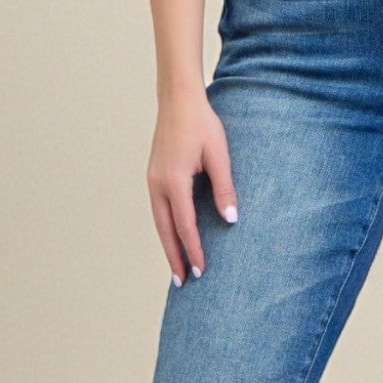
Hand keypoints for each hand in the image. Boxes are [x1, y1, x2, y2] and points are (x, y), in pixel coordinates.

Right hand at [148, 85, 238, 285]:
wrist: (178, 100)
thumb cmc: (201, 125)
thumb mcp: (219, 156)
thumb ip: (224, 189)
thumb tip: (230, 220)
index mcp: (174, 182)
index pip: (185, 226)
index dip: (194, 251)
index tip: (202, 271)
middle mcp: (158, 185)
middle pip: (166, 231)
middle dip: (175, 258)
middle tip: (183, 283)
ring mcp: (152, 180)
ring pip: (159, 222)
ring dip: (168, 245)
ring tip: (176, 267)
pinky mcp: (154, 176)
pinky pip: (159, 209)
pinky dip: (165, 228)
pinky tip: (173, 235)